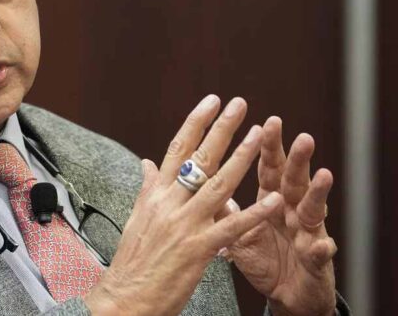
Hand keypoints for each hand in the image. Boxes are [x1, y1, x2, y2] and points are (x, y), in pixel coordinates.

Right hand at [85, 96, 282, 315]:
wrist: (124, 298)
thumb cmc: (132, 262)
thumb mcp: (136, 218)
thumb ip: (147, 188)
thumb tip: (146, 163)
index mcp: (154, 195)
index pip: (176, 149)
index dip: (195, 123)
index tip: (211, 101)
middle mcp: (168, 204)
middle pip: (198, 158)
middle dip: (221, 129)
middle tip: (240, 105)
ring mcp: (184, 225)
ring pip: (218, 185)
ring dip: (241, 158)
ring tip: (260, 135)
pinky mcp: (198, 249)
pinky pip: (231, 228)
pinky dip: (254, 214)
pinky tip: (272, 200)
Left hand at [225, 117, 336, 315]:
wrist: (286, 295)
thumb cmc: (263, 258)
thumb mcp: (236, 229)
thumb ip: (221, 204)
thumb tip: (196, 178)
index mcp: (271, 200)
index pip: (268, 168)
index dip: (267, 147)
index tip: (266, 122)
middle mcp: (292, 211)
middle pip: (293, 180)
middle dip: (296, 159)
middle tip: (301, 137)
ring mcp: (307, 234)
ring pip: (314, 210)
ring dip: (318, 193)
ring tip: (323, 175)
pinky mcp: (316, 261)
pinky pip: (319, 254)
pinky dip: (321, 248)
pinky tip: (323, 242)